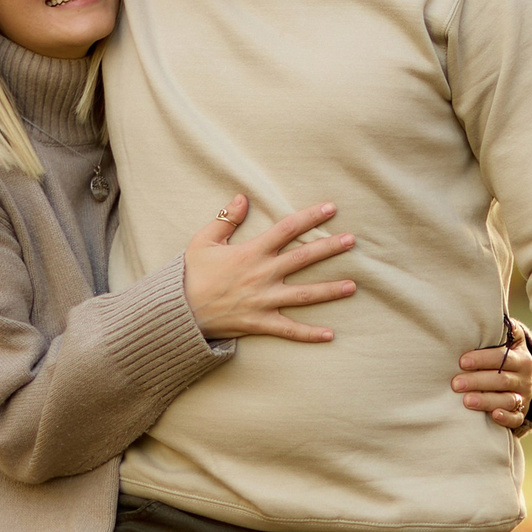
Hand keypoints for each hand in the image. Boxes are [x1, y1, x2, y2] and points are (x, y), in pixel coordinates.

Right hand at [182, 195, 356, 342]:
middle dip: (329, 248)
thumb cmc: (191, 275)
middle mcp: (262, 274)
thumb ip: (226, 218)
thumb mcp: (204, 241)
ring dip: (330, 290)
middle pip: (303, 258)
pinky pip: (289, 330)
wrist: (178, 311)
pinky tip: (331, 334)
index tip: (331, 208)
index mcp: (251, 252)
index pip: (286, 229)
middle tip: (352, 241)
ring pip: (304, 295)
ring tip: (353, 286)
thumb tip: (243, 197)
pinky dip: (310, 334)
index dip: (310, 217)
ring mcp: (264, 300)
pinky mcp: (260, 323)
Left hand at [454, 334, 531, 431]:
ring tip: (466, 401)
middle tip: (455, 383)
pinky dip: (506, 417)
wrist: (524, 378)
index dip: (482, 359)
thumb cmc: (504, 356)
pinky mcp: (521, 412)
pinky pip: (516, 417)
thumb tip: (478, 309)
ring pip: (507, 399)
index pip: (502, 357)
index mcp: (519, 356)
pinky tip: (493, 415)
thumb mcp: (507, 341)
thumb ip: (498, 329)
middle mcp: (524, 376)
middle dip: (477, 381)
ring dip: (487, 400)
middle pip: (501, 378)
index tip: (462, 361)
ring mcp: (523, 395)